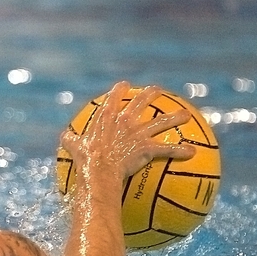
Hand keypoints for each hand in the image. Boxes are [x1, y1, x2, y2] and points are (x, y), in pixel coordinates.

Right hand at [62, 82, 194, 190]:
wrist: (98, 170)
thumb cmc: (85, 160)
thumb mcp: (73, 147)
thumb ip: (70, 139)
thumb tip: (64, 136)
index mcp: (106, 118)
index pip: (113, 98)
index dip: (119, 90)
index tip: (124, 85)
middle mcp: (125, 120)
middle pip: (141, 102)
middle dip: (150, 94)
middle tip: (157, 90)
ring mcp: (138, 133)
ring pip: (161, 122)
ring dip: (175, 118)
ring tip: (187, 115)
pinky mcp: (147, 147)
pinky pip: (167, 149)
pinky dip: (180, 151)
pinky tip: (192, 152)